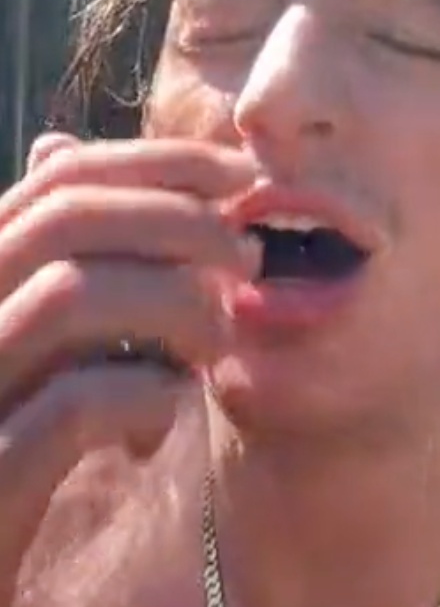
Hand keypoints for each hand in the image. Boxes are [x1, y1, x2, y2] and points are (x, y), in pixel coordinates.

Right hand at [0, 133, 259, 606]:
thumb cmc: (1, 463)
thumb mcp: (26, 352)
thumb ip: (49, 263)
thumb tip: (57, 142)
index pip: (58, 181)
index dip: (159, 165)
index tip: (245, 178)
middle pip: (62, 220)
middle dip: (177, 220)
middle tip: (247, 258)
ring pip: (68, 295)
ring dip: (171, 302)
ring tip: (216, 339)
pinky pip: (74, 406)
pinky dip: (146, 394)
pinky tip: (163, 418)